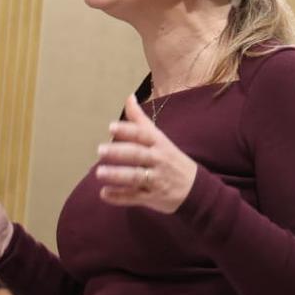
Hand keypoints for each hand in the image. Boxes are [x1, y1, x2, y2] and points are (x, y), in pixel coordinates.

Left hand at [94, 95, 198, 213]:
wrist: (195, 188)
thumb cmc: (170, 159)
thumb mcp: (159, 138)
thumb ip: (140, 120)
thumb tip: (129, 97)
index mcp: (159, 143)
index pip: (143, 135)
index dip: (128, 130)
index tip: (111, 127)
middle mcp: (158, 160)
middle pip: (138, 155)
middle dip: (119, 152)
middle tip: (100, 150)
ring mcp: (156, 180)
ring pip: (136, 177)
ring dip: (117, 175)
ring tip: (99, 173)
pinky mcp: (153, 197)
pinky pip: (135, 197)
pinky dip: (119, 197)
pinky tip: (104, 194)